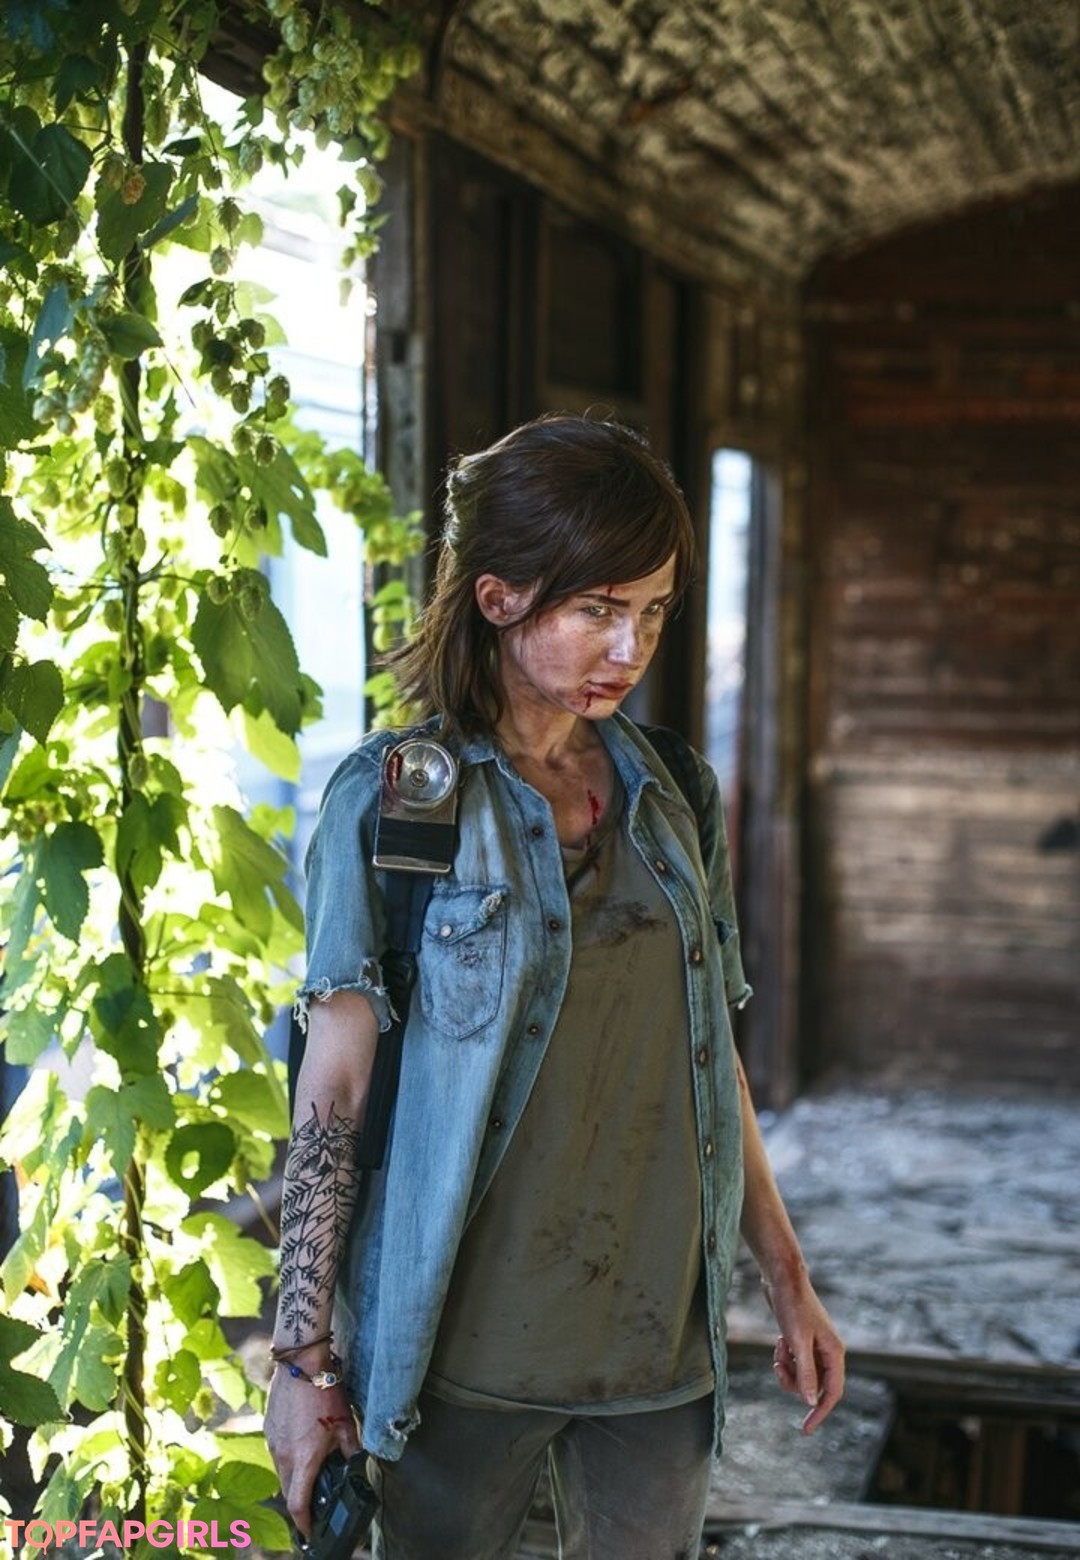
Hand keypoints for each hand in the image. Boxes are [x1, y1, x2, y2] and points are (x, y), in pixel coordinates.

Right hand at [265, 1367, 359, 1536]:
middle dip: (300, 1503)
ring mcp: (273, 1442)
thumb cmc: (325, 1392)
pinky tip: (301, 1446)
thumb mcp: (345, 1424)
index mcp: (304, 1459)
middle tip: (313, 1507)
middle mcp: (283, 1455)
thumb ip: (351, 1451)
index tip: (310, 1532)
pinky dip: (288, 1459)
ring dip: (294, 1479)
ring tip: (310, 1473)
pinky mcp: (268, 1429)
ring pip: (281, 1472)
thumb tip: (356, 1465)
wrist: (300, 1363)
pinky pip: (277, 1453)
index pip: (298, 1503)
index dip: (304, 1523)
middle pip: (288, 1491)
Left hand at [763, 1272, 845, 1434]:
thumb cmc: (793, 1306)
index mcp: (834, 1353)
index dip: (820, 1413)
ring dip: (787, 1369)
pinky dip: (784, 1358)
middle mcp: (828, 1352)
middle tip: (779, 1366)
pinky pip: (795, 1363)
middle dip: (794, 1382)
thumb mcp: (797, 1342)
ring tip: (779, 1348)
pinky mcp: (803, 1341)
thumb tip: (810, 1403)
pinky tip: (779, 1342)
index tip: (805, 1430)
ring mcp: (815, 1347)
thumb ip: (805, 1373)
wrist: (782, 1278)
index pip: (832, 1393)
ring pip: (802, 1376)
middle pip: (814, 1386)